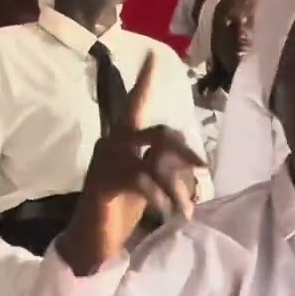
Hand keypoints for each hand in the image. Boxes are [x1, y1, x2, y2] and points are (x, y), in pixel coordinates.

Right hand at [57, 52, 205, 275]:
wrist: (92, 240)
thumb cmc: (121, 209)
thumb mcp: (148, 181)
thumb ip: (163, 163)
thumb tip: (189, 159)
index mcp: (123, 139)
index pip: (136, 103)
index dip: (144, 80)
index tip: (152, 55)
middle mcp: (112, 143)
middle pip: (158, 134)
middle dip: (185, 152)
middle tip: (203, 169)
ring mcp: (105, 162)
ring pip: (153, 162)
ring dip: (175, 188)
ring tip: (185, 212)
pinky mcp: (102, 183)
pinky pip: (140, 181)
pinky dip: (159, 197)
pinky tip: (167, 212)